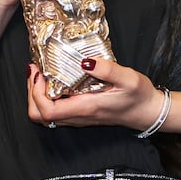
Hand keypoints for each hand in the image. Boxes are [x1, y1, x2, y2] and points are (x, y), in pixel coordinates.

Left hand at [27, 58, 164, 131]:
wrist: (149, 113)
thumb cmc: (139, 96)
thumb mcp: (128, 78)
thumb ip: (107, 69)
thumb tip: (85, 61)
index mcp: (85, 108)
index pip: (47, 111)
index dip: (36, 93)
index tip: (40, 73)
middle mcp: (78, 117)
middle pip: (39, 116)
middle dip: (31, 94)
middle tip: (36, 72)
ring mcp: (78, 118)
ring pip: (45, 116)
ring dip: (37, 95)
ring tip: (42, 74)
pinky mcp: (81, 115)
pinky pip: (55, 112)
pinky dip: (46, 97)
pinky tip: (54, 80)